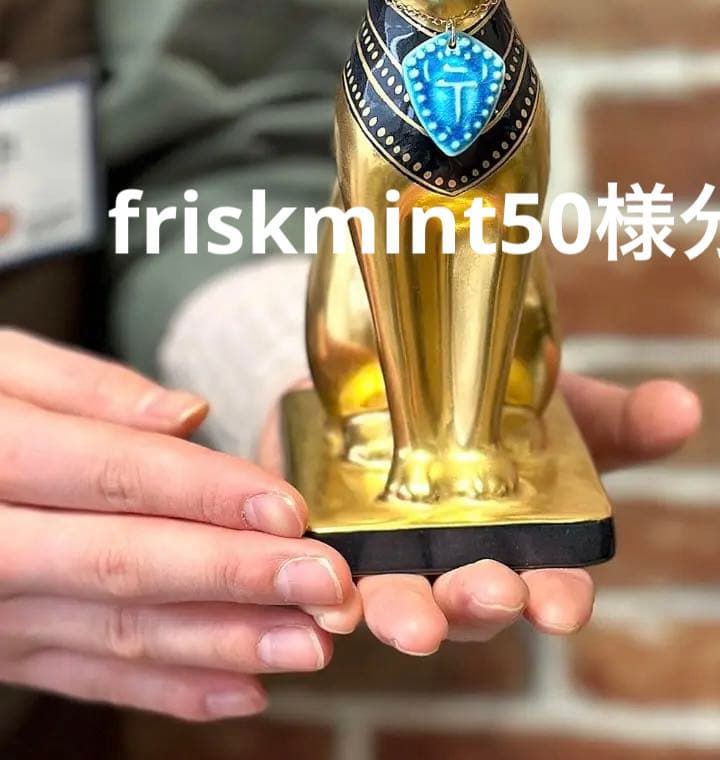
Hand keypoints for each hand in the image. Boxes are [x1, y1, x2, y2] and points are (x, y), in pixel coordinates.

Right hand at [0, 331, 360, 720]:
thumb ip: (86, 390)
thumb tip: (188, 416)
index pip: (113, 474)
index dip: (208, 493)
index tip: (290, 509)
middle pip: (125, 564)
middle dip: (236, 577)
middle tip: (327, 586)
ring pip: (117, 632)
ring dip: (222, 642)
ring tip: (309, 642)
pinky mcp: (4, 651)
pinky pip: (88, 678)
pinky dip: (168, 689)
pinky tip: (245, 690)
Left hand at [261, 374, 699, 652]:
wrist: (402, 374)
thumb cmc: (497, 409)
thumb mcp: (562, 406)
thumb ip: (621, 417)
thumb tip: (684, 406)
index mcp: (522, 547)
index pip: (550, 587)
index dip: (559, 598)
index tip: (562, 605)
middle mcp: (456, 566)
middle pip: (469, 604)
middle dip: (478, 605)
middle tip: (487, 592)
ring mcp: (386, 557)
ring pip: (393, 601)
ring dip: (400, 613)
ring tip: (402, 618)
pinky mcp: (324, 533)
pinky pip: (315, 574)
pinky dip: (318, 584)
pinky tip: (323, 585)